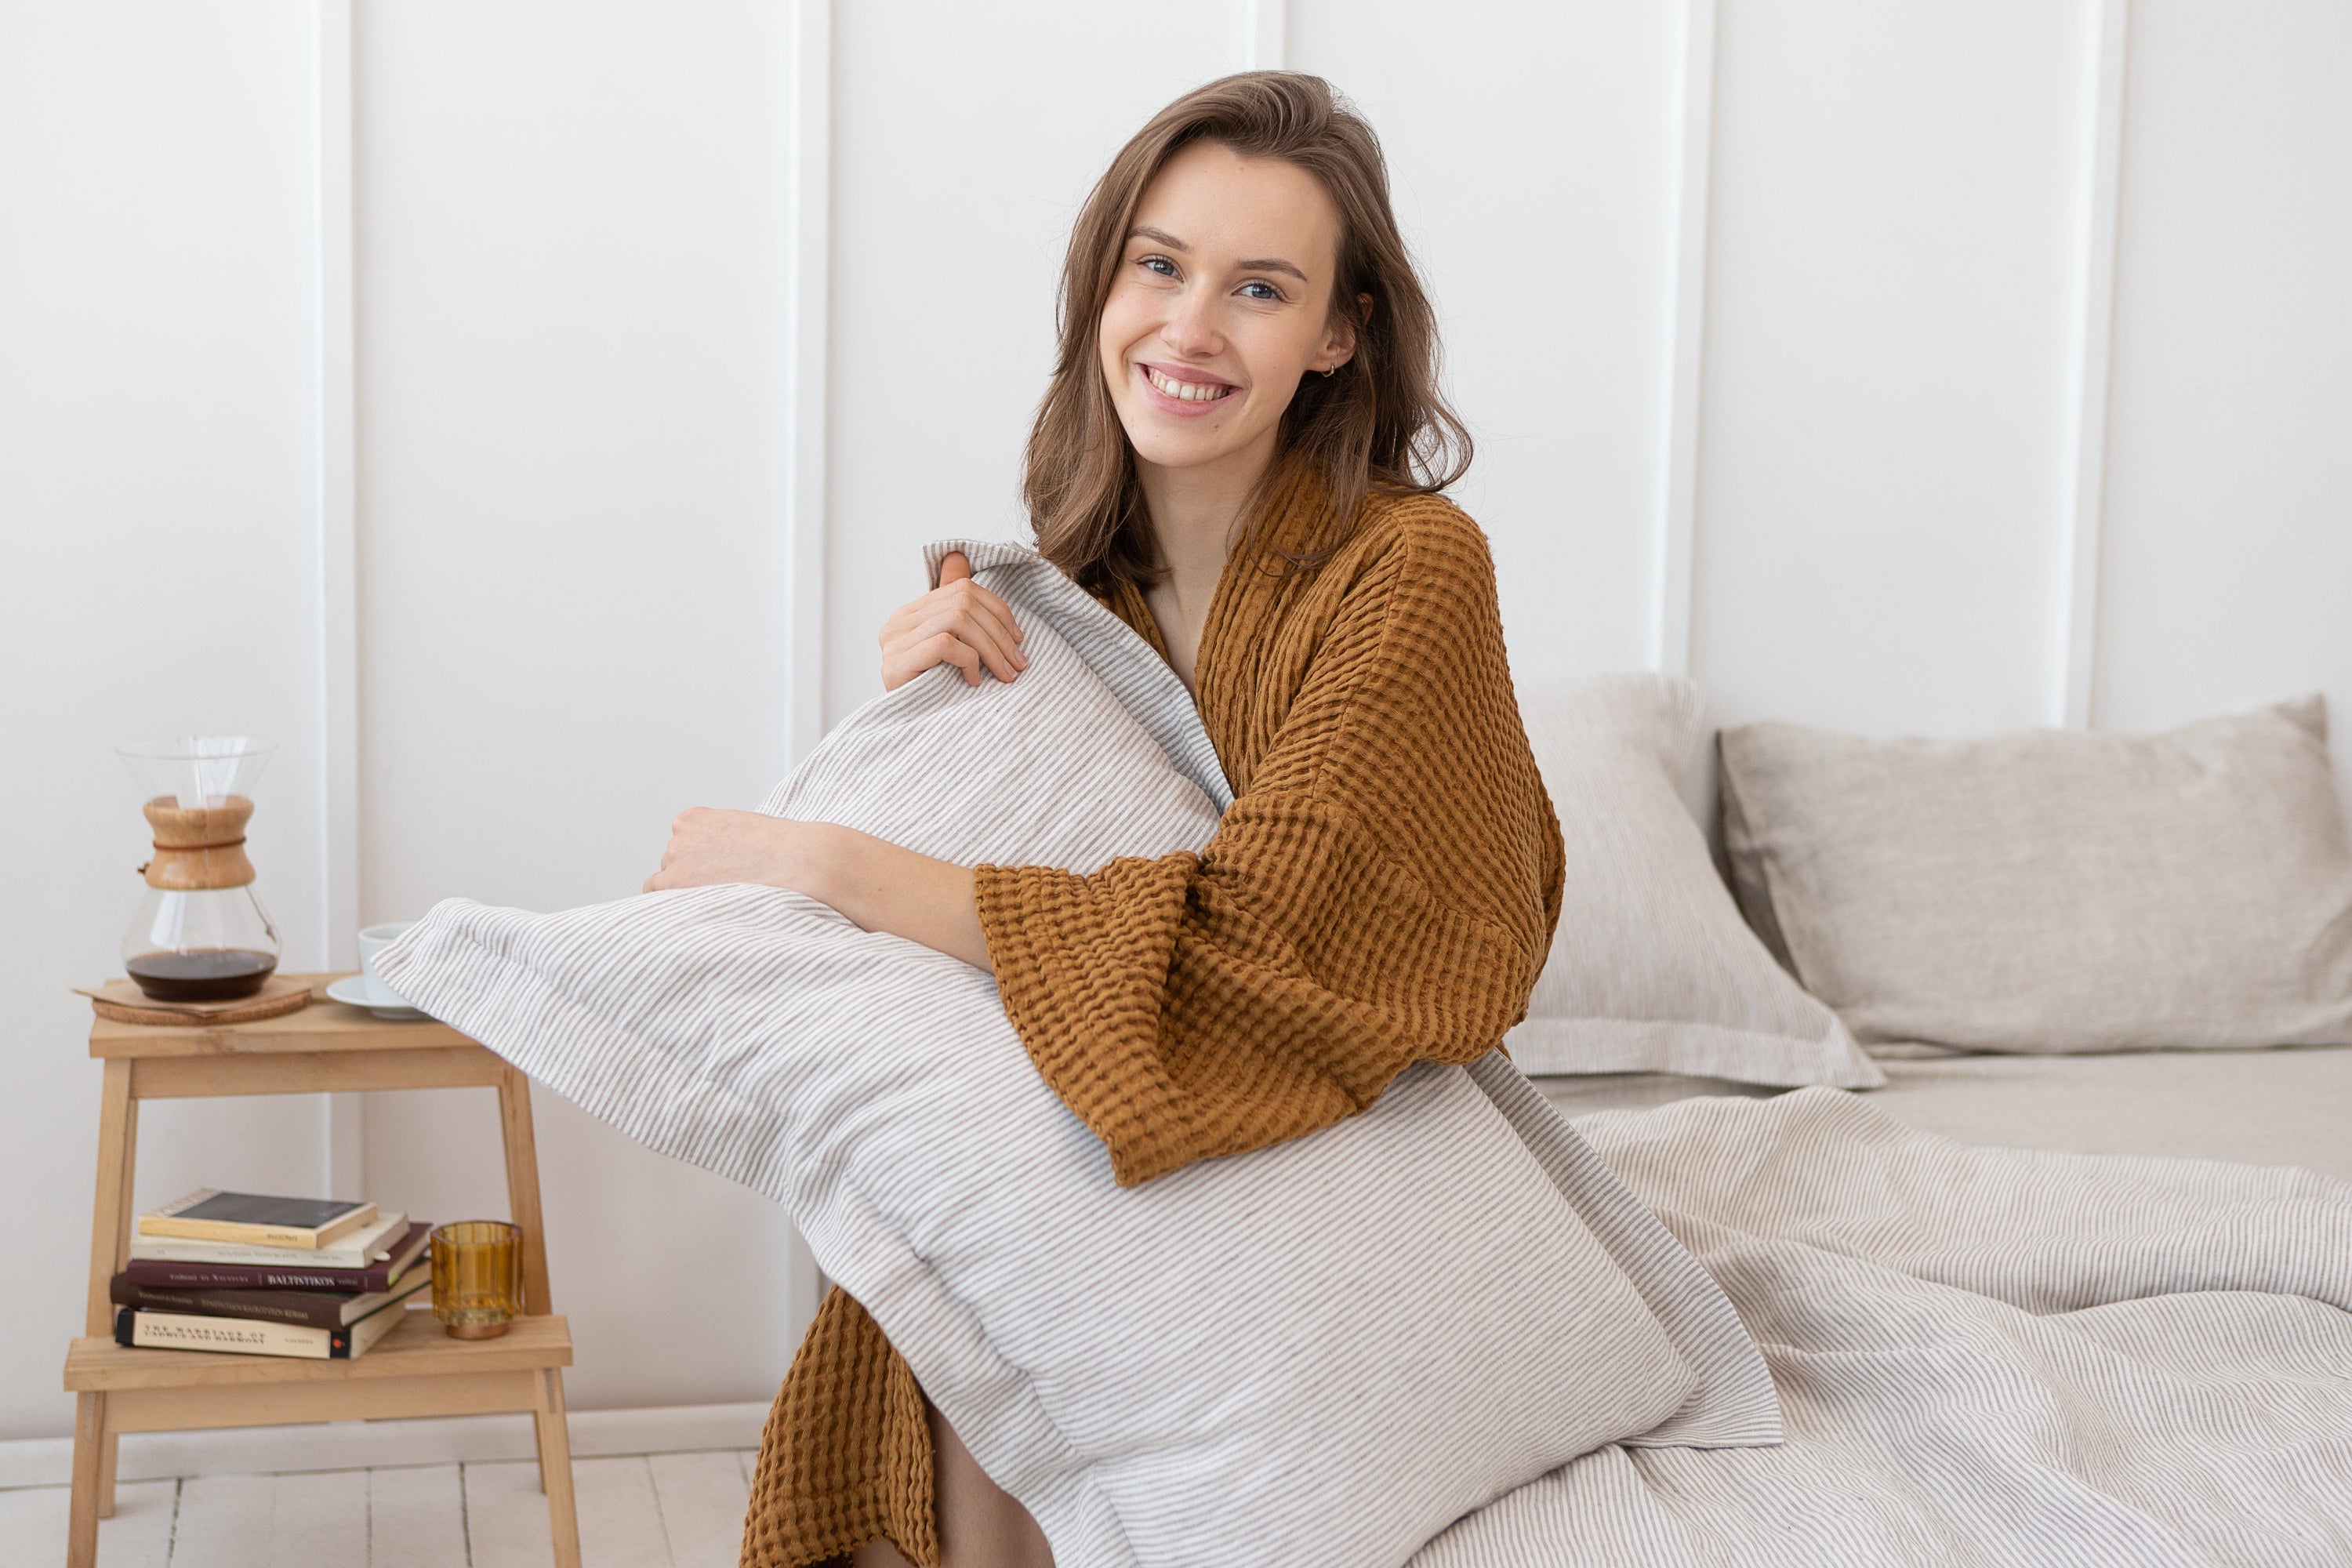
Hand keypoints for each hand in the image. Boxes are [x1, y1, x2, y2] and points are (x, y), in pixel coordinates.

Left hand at [642, 809, 839, 895]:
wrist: (800, 860)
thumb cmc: (785, 848)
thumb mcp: (747, 831)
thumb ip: (722, 844)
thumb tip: (719, 868)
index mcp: (695, 819)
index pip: (681, 843)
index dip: (701, 860)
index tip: (720, 870)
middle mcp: (680, 837)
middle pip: (673, 863)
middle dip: (693, 875)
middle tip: (724, 888)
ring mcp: (676, 861)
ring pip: (666, 884)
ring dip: (686, 892)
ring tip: (719, 902)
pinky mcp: (677, 884)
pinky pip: (659, 900)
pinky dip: (676, 907)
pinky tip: (699, 912)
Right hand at [879, 550, 1026, 690]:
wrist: (907, 737)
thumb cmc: (934, 693)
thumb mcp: (951, 651)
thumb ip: (957, 611)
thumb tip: (958, 558)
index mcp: (911, 613)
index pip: (962, 589)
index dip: (998, 610)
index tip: (1018, 640)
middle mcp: (898, 621)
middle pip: (963, 602)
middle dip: (1000, 633)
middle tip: (1019, 664)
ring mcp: (894, 641)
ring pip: (958, 619)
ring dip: (991, 648)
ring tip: (1004, 675)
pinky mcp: (896, 663)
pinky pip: (945, 643)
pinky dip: (969, 660)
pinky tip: (973, 682)